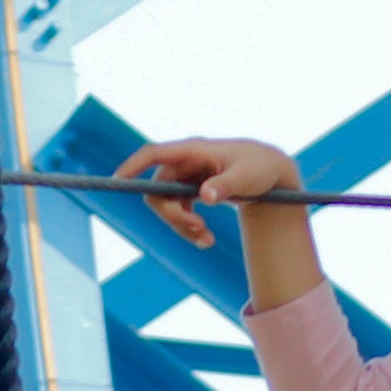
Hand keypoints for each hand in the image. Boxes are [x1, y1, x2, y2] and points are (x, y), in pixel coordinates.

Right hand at [123, 135, 304, 246]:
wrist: (272, 174)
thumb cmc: (260, 168)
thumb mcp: (247, 177)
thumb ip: (226, 185)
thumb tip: (205, 196)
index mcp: (193, 150)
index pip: (154, 154)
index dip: (133, 166)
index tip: (118, 181)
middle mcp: (185, 163)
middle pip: (158, 191)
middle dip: (172, 215)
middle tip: (196, 229)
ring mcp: (186, 178)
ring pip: (167, 206)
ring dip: (182, 227)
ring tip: (207, 240)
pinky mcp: (191, 191)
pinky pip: (179, 213)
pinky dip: (190, 229)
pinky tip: (208, 239)